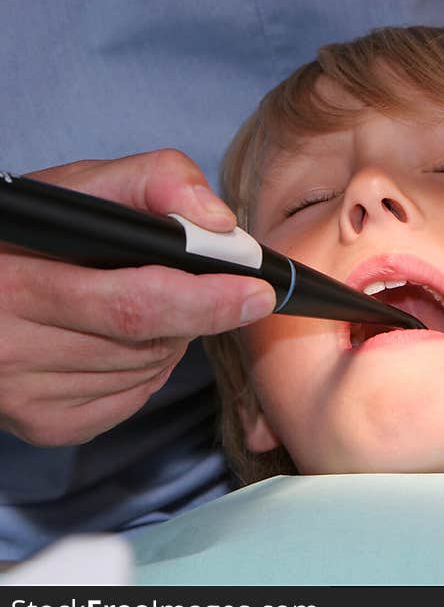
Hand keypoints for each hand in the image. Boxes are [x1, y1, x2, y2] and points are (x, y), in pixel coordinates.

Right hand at [0, 149, 275, 446]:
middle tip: (206, 286)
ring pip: (149, 371)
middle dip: (194, 312)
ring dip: (171, 338)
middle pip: (151, 343)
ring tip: (141, 303)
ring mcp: (28, 397)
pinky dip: (148, 368)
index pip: (134, 304)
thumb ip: (153, 182)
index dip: (205, 300)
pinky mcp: (46, 424)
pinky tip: (122, 339)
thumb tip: (220, 222)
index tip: (256, 292)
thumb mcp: (79, 189)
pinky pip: (133, 397)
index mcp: (15, 283)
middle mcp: (13, 350)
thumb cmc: (27, 236)